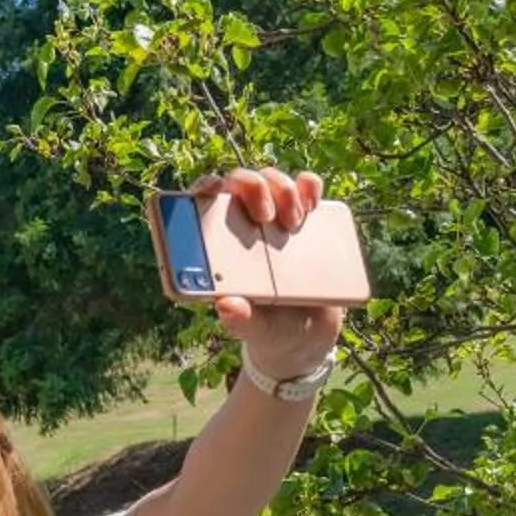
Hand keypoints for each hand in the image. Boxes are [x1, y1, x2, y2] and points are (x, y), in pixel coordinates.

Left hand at [193, 165, 343, 378]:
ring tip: (294, 222)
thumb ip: (240, 320)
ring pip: (273, 180)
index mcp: (219, 248)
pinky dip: (310, 186)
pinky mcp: (306, 219)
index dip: (202, 188)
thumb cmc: (268, 329)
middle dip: (252, 186)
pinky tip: (312, 201)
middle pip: (241, 184)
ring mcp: (276, 218)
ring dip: (283, 188)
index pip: (202, 206)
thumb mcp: (255, 329)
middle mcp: (244, 225)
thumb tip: (226, 306)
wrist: (308, 336)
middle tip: (266, 216)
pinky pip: (308, 188)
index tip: (211, 189)